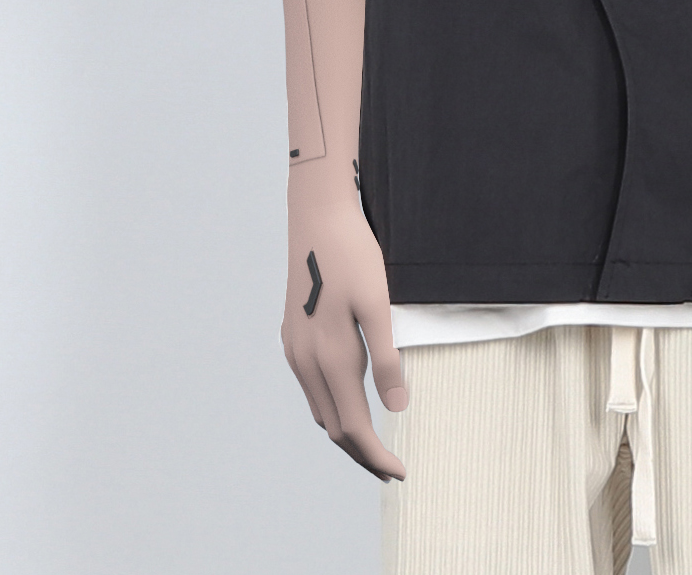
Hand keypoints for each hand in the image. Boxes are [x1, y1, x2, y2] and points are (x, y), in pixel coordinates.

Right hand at [281, 165, 408, 479]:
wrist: (316, 217)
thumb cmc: (354, 255)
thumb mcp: (378, 303)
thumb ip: (386, 358)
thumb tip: (397, 410)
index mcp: (330, 358)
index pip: (354, 427)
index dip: (377, 456)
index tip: (401, 473)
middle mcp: (305, 361)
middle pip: (334, 427)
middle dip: (362, 453)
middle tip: (392, 467)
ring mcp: (294, 349)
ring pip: (319, 409)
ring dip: (345, 431)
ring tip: (374, 441)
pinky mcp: (290, 336)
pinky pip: (310, 386)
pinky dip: (331, 405)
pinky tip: (348, 398)